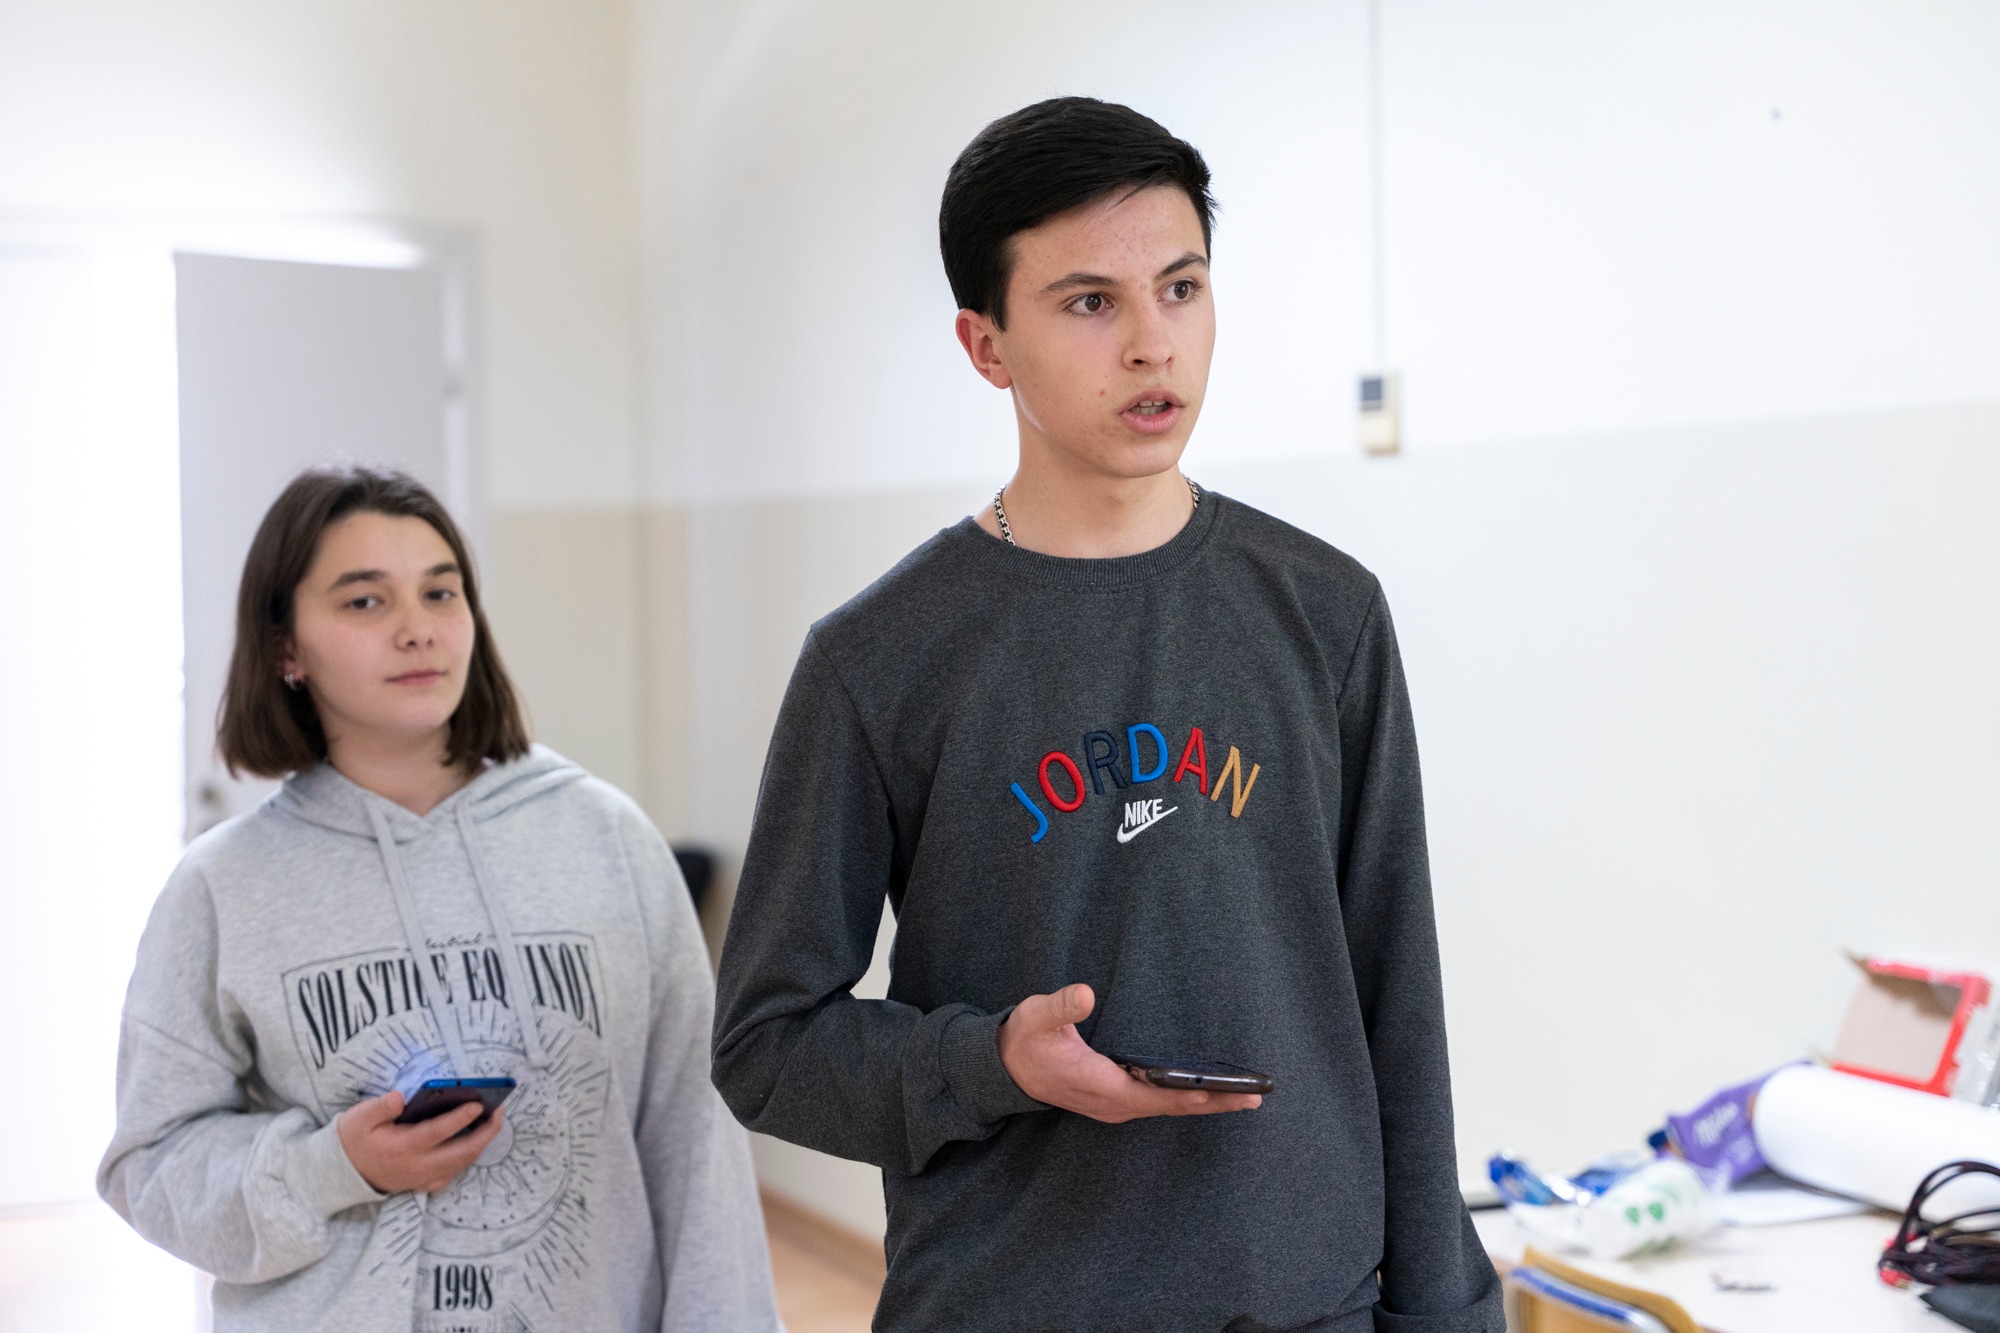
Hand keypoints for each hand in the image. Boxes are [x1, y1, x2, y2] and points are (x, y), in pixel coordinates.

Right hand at [336, 1091, 505, 1194]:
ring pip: (461, 1164)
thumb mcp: (359, 1118)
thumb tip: (401, 1097)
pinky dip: (466, 1157)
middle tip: (499, 1112)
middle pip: (462, 1152)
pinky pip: (452, 1172)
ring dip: (481, 1144)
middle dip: (486, 1133)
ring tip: (493, 1122)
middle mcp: (418, 1165)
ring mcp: (422, 1177)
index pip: (439, 1132)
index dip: (461, 1118)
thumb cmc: (353, 1140)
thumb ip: (381, 1106)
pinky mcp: (423, 1184)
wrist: (341, 1173)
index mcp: (403, 1147)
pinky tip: (473, 1141)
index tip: (478, 1104)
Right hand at [996, 983, 1263, 1124]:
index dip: (1193, 1095)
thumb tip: (1086, 994)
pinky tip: (1206, 1088)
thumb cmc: (1025, 1040)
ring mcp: (1116, 1103)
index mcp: (1102, 1085)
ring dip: (1204, 1102)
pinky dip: (1186, 1097)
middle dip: (1214, 1102)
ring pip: (1168, 1107)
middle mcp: (1114, 1102)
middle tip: (1256, 1098)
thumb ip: (1061, 1007)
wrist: (1005, 1067)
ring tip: (1243, 1095)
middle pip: (1173, 1108)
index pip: (1157, 1096)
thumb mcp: (1037, 1017)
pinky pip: (1159, 1101)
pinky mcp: (1116, 1096)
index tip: (1226, 1092)